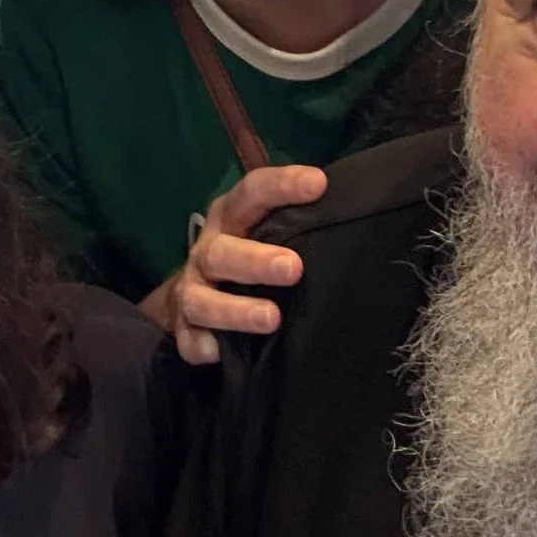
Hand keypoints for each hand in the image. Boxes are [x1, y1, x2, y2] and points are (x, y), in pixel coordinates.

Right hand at [143, 165, 328, 366]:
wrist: (192, 296)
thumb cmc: (247, 253)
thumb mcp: (265, 229)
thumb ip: (296, 222)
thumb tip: (351, 214)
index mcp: (230, 217)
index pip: (253, 193)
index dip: (282, 186)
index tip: (318, 184)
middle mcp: (207, 251)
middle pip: (223, 252)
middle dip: (256, 260)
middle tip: (294, 268)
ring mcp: (192, 290)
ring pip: (203, 300)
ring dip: (236, 310)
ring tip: (271, 318)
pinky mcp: (185, 329)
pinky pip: (190, 340)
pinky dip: (203, 345)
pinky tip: (220, 351)